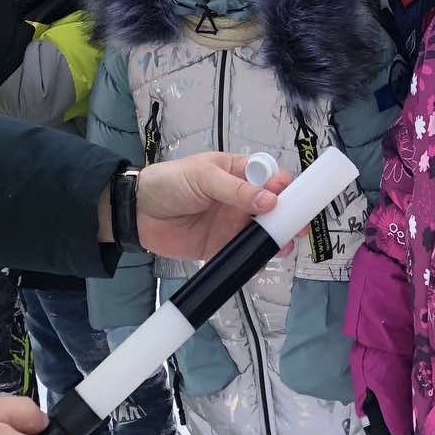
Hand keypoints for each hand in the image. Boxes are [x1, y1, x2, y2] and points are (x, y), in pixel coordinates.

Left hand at [121, 152, 291, 260]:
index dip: (284, 187)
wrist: (136, 212)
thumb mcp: (203, 177)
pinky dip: (255, 260)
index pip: (269, 178)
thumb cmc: (170, 182)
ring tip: (283, 246)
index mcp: (238, 173)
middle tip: (298, 227)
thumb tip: (270, 201)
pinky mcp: (220, 247)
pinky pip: (244, 255)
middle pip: (273, 209)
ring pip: (262, 233)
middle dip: (289, 217)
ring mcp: (231, 225)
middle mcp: (240, 200)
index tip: (293, 197)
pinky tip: (262, 261)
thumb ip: (237, 190)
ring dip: (276, 239)